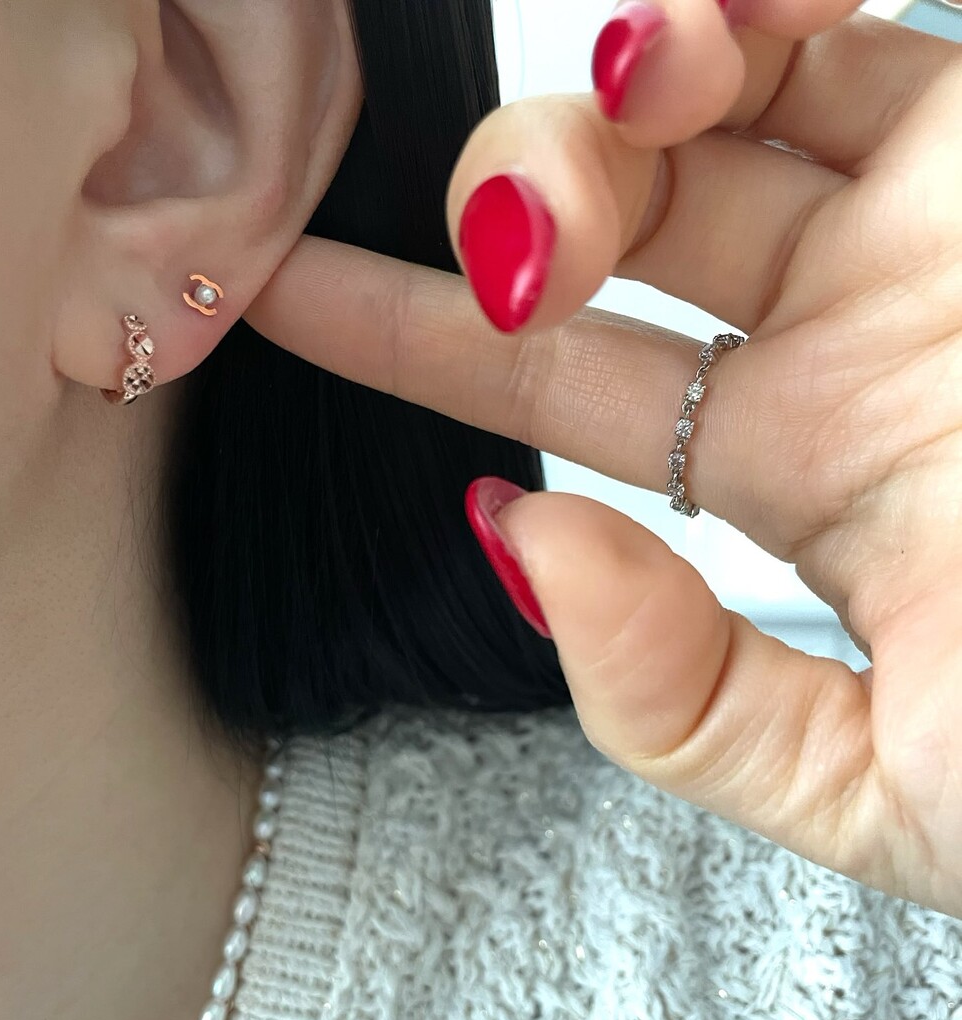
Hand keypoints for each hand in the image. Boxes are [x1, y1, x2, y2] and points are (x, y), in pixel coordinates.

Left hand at [248, 2, 961, 916]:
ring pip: (732, 83)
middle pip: (618, 219)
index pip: (556, 394)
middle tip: (533, 231)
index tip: (272, 292)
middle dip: (526, 189)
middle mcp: (854, 336)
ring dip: (637, 62)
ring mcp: (942, 225)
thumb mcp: (883, 792)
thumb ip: (685, 705)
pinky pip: (880, 18)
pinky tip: (726, 11)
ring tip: (642, 79)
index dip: (407, 338)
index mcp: (799, 482)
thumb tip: (517, 552)